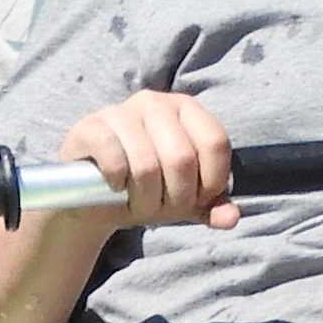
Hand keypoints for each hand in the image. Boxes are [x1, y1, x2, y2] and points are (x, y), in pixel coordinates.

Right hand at [60, 89, 237, 228]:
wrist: (92, 193)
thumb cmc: (147, 188)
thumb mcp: (184, 198)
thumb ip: (211, 206)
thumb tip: (231, 219)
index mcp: (187, 109)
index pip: (215, 142)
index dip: (211, 181)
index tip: (196, 199)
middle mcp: (156, 103)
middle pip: (182, 158)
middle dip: (176, 197)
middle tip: (163, 210)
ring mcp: (121, 111)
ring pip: (147, 164)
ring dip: (145, 199)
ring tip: (139, 204)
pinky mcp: (91, 127)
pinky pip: (114, 159)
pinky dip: (118, 184)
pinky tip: (115, 187)